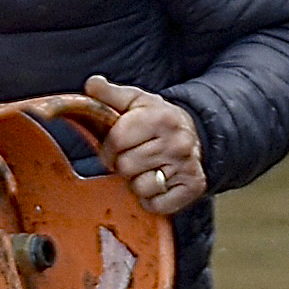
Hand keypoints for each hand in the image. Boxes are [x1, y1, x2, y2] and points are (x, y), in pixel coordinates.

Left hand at [89, 76, 205, 216]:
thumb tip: (92, 84)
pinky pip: (156, 205)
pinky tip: (157, 183)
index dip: (109, 147)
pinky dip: (151, 199)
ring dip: (137, 183)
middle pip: (126, 166)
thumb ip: (110, 94)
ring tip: (146, 169)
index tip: (115, 146)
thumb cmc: (158, 120)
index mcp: (160, 118)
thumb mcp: (136, 101)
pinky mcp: (193, 187)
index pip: (117, 141)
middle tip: (133, 157)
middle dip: (123, 164)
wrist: (195, 136)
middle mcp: (177, 142)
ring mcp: (187, 166)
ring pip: (140, 188)